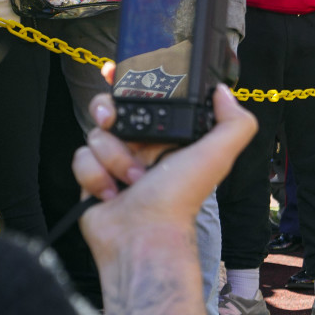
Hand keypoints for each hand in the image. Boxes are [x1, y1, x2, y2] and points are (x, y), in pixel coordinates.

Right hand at [72, 84, 256, 314]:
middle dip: (111, 115)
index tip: (120, 77)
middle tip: (114, 124)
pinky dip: (93, 174)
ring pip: (96, 134)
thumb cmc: (180, 199)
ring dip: (111, 156)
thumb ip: (233, 124)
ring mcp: (117, 162)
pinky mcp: (93, 176)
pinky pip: (80, 156)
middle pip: (114, 110)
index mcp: (173, 139)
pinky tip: (111, 192)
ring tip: (132, 179)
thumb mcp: (216, 156)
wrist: (142, 237)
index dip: (134, 87)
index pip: (151, 100)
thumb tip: (224, 94)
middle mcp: (145, 148)